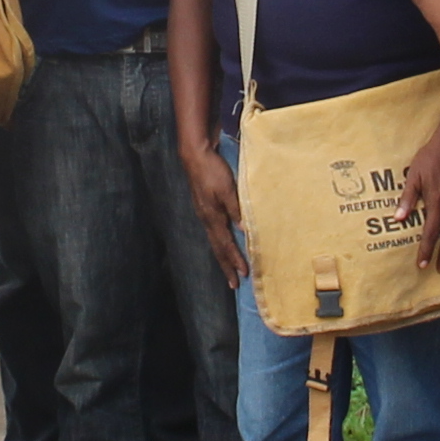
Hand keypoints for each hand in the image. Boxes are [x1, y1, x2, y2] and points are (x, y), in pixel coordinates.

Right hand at [184, 137, 250, 290]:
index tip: (244, 274)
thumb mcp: (227, 188)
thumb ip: (236, 209)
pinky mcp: (205, 209)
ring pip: (215, 242)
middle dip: (227, 267)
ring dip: (223, 258)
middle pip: (218, 249)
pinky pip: (214, 233)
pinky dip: (220, 245)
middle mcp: (207, 219)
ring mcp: (204, 215)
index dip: (235, 259)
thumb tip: (244, 230)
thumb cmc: (213, 170)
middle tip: (234, 284)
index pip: (226, 244)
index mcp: (213, 217)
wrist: (195, 156)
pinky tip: (223, 246)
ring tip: (230, 271)